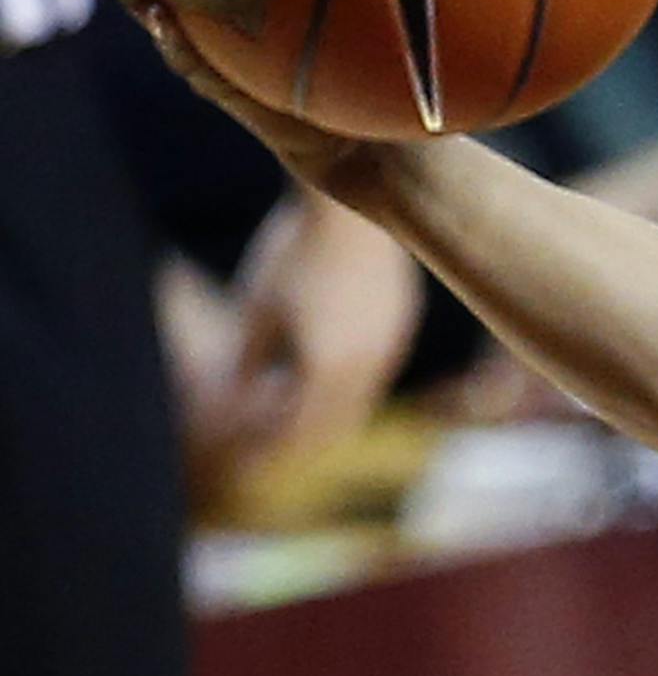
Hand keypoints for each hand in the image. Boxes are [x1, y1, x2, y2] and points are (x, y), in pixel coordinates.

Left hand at [210, 190, 425, 466]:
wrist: (352, 209)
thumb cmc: (293, 255)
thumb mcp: (258, 311)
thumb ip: (250, 361)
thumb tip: (240, 395)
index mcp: (324, 372)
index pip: (296, 431)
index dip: (271, 450)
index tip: (248, 465)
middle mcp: (364, 369)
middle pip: (333, 424)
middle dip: (302, 438)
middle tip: (272, 445)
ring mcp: (389, 347)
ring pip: (359, 398)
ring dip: (328, 409)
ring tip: (295, 402)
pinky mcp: (400, 325)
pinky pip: (375, 369)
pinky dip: (348, 381)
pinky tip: (324, 360)